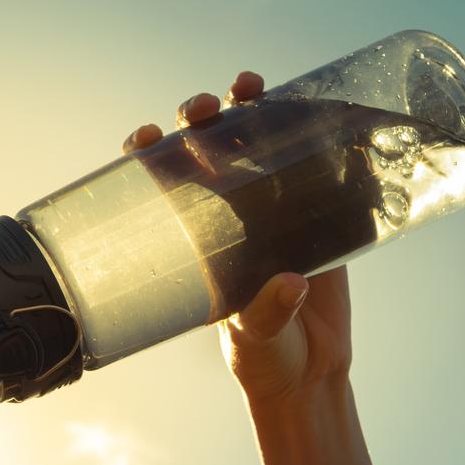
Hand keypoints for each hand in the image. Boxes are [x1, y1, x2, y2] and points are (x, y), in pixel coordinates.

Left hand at [122, 71, 353, 405]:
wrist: (311, 375)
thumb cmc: (265, 359)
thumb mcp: (256, 338)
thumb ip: (267, 313)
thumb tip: (290, 283)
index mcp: (198, 242)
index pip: (163, 186)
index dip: (150, 155)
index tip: (146, 138)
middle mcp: (230, 218)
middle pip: (208, 153)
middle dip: (200, 121)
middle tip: (205, 110)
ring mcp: (273, 212)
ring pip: (256, 147)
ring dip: (250, 112)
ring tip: (249, 89)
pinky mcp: (318, 217)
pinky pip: (312, 167)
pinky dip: (311, 135)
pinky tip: (312, 106)